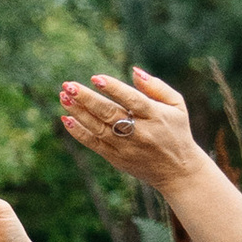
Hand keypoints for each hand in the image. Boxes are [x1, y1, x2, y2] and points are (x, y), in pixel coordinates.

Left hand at [59, 65, 204, 195]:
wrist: (177, 170)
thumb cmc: (176, 131)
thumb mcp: (177, 105)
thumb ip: (156, 87)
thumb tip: (133, 71)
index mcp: (156, 116)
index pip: (132, 100)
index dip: (114, 89)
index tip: (96, 78)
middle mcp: (140, 132)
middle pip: (110, 114)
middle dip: (87, 99)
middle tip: (68, 85)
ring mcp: (126, 147)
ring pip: (98, 128)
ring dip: (78, 113)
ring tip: (63, 97)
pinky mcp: (116, 158)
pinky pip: (94, 144)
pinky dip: (79, 132)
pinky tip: (66, 119)